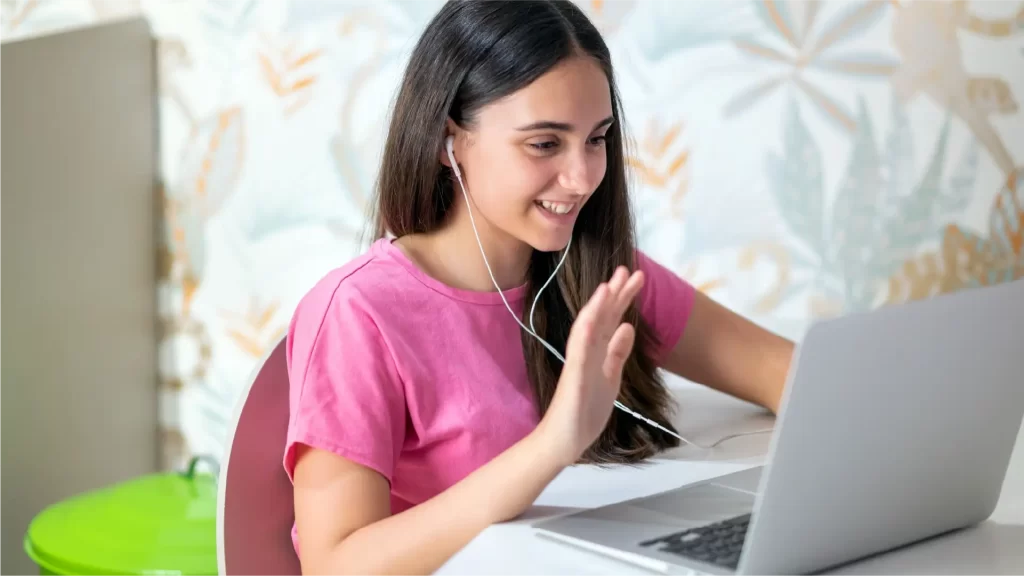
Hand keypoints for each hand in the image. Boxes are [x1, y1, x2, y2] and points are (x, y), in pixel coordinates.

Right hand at [537, 266, 644, 466]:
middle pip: (600, 318)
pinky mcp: (573, 380)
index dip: (622, 298)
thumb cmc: (584, 411)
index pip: (611, 319)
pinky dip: (584, 336)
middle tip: (627, 269)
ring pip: (587, 330)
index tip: (635, 277)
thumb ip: (617, 353)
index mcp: (597, 353)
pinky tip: (590, 320)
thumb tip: (627, 327)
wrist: (564, 441)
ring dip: (596, 308)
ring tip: (607, 286)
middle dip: (614, 294)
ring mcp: (578, 365)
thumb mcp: (610, 378)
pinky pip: (578, 356)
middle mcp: (586, 353)